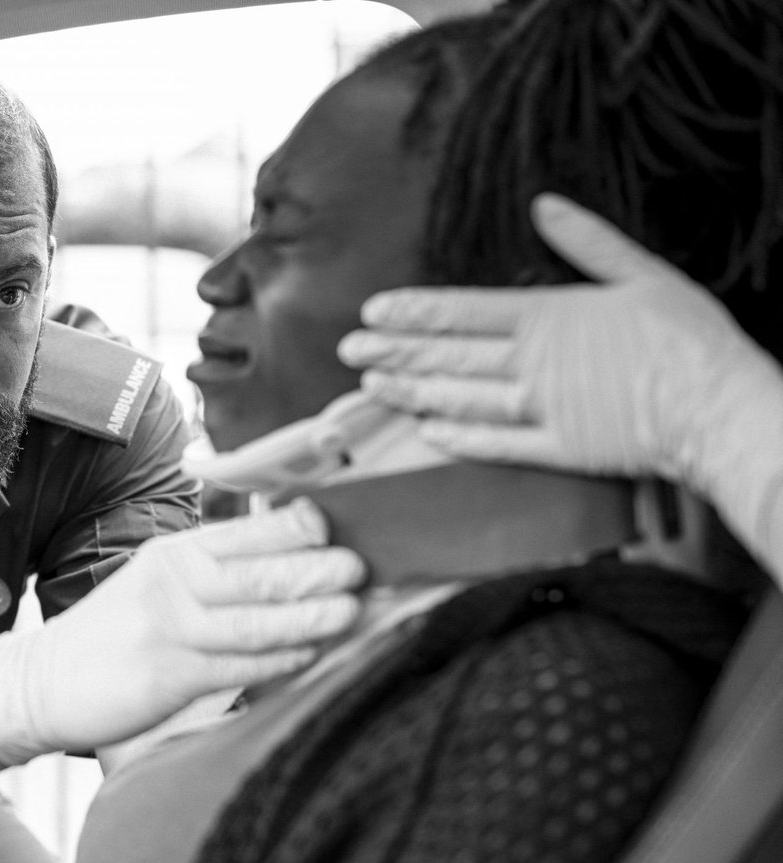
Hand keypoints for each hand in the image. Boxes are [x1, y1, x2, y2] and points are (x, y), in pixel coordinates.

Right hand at [0, 498, 363, 764]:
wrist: (43, 682)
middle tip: (364, 567)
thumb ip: (214, 572)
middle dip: (318, 568)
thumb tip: (293, 559)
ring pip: (256, 619)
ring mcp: (170, 628)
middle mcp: (173, 582)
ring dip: (311, 614)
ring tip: (354, 609)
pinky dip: (281, 658)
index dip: (300, 526)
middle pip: (259, 571)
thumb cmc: (116, 636)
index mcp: (175, 554)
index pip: (248, 532)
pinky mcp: (168, 674)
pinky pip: (239, 665)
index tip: (344, 526)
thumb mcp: (158, 586)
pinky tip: (313, 653)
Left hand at [336, 193, 782, 496]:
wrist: (720, 406)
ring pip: (461, 398)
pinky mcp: (558, 450)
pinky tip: (427, 432)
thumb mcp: (642, 273)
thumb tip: (544, 205)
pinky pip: (497, 445)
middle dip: (394, 351)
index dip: (414, 312)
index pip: (464, 311)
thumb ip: (587, 242)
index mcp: (550, 316)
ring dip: (413, 391)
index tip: (372, 312)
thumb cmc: (687, 338)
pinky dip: (460, 438)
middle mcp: (533, 363)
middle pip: (449, 355)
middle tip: (348, 350)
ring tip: (373, 387)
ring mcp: (542, 409)